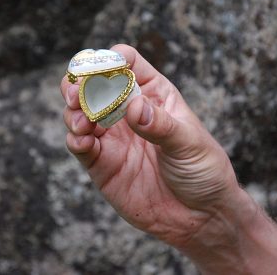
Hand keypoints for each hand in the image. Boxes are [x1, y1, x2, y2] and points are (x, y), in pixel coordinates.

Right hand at [60, 44, 239, 246]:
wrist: (200, 216)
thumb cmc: (203, 170)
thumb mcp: (189, 143)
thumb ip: (160, 125)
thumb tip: (133, 107)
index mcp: (153, 94)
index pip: (127, 63)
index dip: (113, 59)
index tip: (105, 67)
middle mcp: (127, 111)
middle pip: (93, 84)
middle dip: (80, 83)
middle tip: (76, 93)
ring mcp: (112, 137)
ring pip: (79, 112)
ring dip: (73, 112)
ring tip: (82, 122)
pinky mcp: (101, 163)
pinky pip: (79, 145)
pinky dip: (75, 139)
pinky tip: (83, 141)